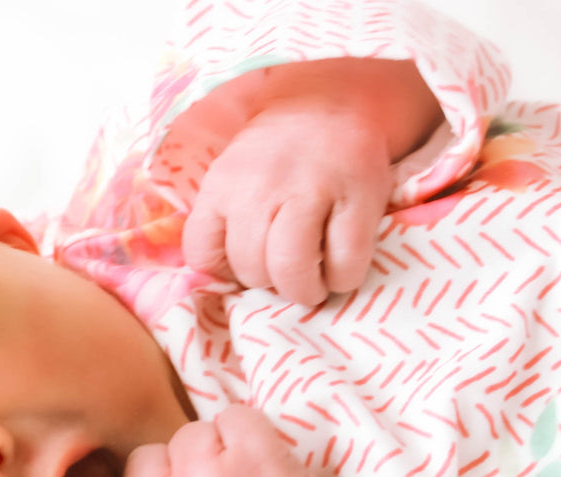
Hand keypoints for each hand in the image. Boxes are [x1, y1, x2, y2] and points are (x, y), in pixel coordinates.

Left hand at [181, 94, 392, 305]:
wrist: (333, 103)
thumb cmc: (278, 155)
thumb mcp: (231, 175)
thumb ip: (219, 221)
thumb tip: (221, 281)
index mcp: (223, 184)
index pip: (202, 255)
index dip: (224, 273)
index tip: (246, 265)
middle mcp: (262, 187)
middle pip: (251, 270)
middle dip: (269, 284)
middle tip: (287, 271)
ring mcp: (312, 191)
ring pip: (292, 271)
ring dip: (304, 290)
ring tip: (313, 281)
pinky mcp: (358, 199)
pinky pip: (345, 264)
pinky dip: (342, 279)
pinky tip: (340, 267)